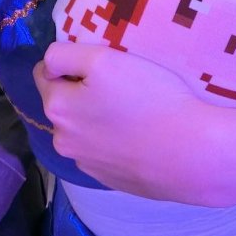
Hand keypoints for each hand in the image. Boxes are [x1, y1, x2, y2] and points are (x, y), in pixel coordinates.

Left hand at [33, 42, 226, 202]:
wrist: (190, 152)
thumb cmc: (148, 96)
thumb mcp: (103, 59)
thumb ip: (64, 56)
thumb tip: (47, 65)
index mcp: (58, 109)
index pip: (45, 72)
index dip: (70, 62)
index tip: (99, 62)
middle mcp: (63, 141)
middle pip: (63, 102)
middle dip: (81, 90)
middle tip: (119, 82)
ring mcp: (87, 164)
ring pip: (82, 128)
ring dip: (96, 116)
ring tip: (132, 109)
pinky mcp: (110, 179)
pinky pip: (102, 149)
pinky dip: (112, 138)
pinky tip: (138, 133)